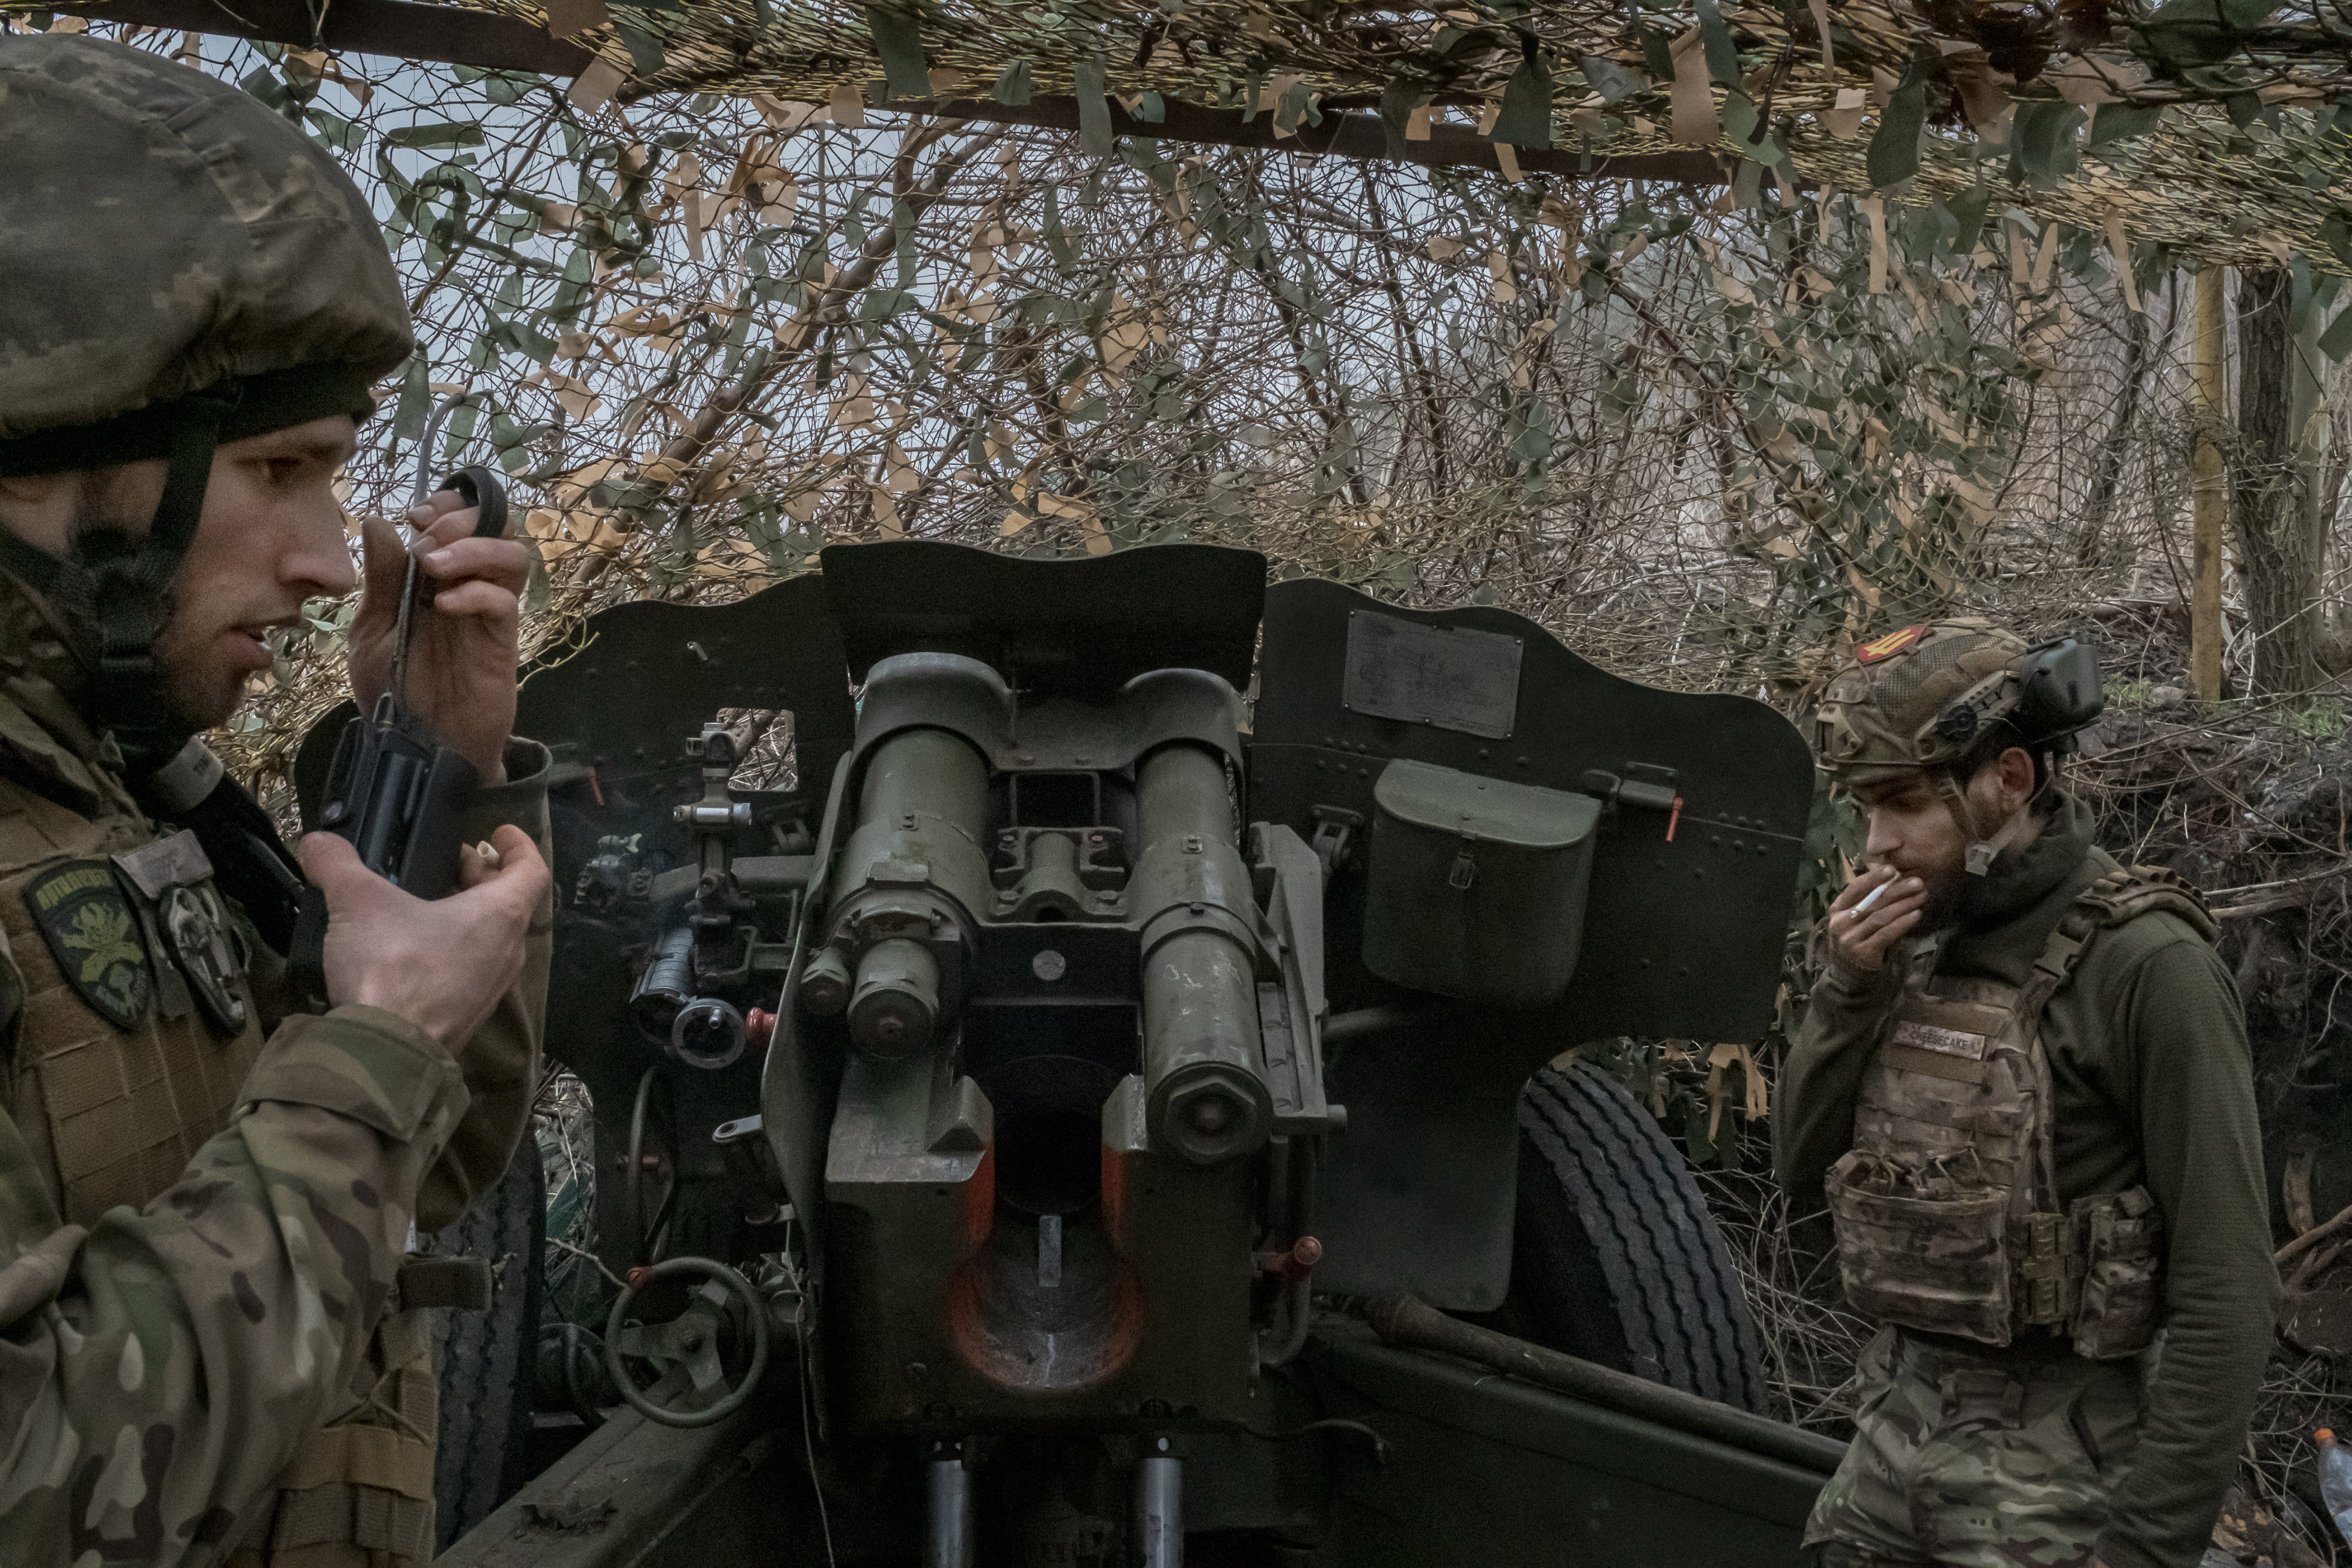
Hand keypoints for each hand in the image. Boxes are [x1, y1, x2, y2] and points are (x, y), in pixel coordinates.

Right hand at [299, 823, 549, 1051]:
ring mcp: (491, 988)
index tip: (500, 832)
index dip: (519, 846)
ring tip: (423, 899)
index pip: (532, 870)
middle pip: (509, 902)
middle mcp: (507, 951)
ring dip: (464, 913)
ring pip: (490, 937)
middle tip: (450, 861)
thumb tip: (317, 840)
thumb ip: (338, 865)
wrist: (385, 1053)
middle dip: (481, 876)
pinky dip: (451, 948)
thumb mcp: (358, 903)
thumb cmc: (391, 968)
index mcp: (500, 915)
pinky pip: (470, 969)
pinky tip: (410, 946)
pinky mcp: (466, 1015)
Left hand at [347, 490, 529, 784]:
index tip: (417, 516)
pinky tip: (444, 606)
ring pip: (513, 557)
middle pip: (496, 527)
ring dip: (474, 549)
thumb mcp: (371, 628)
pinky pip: (505, 603)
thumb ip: (380, 578)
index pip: (462, 520)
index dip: (448, 504)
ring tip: (435, 566)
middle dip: (461, 520)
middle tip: (427, 543)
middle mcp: (469, 588)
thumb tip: (381, 521)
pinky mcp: (501, 644)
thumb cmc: (395, 690)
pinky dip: (476, 593)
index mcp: (437, 578)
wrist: (417, 747)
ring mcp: (489, 615)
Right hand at [1824, 864, 1927, 971]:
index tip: (1892, 869)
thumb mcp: (1856, 917)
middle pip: (1871, 902)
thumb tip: (1895, 877)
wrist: (1850, 973)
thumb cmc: (1858, 938)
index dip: (1873, 878)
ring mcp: (1850, 939)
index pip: (1855, 888)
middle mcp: (1840, 922)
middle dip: (1897, 890)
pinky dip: (1903, 923)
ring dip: (1904, 905)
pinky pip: (1886, 934)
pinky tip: (1916, 915)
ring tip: (1921, 897)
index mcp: (1837, 909)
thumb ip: (1869, 900)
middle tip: (1917, 882)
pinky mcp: (1863, 953)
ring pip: (1880, 917)